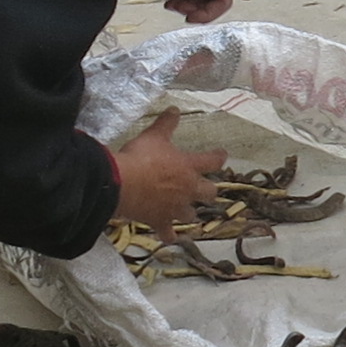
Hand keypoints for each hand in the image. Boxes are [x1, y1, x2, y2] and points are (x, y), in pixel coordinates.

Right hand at [106, 111, 228, 232]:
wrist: (122, 184)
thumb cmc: (141, 157)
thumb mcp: (154, 136)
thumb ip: (166, 124)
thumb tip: (175, 109)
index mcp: (189, 166)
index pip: (212, 160)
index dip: (219, 157)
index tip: (222, 154)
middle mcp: (187, 189)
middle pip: (209, 193)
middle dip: (208, 191)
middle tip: (205, 189)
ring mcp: (175, 208)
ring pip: (191, 216)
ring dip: (189, 214)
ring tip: (186, 213)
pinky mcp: (160, 222)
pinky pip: (168, 234)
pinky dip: (169, 236)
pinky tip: (170, 237)